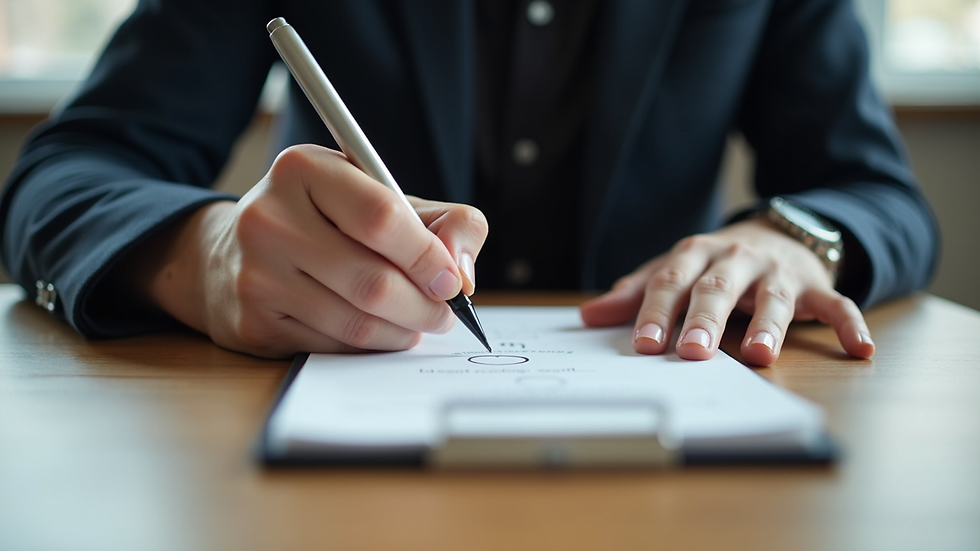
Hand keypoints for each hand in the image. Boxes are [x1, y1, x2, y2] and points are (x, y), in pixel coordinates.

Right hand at [130, 144, 487, 357]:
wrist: (233, 252)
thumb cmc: (327, 222)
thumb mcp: (382, 198)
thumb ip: (444, 222)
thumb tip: (463, 275)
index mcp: (303, 170)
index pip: (381, 218)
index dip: (428, 256)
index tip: (453, 281)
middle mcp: (269, 219)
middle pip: (372, 281)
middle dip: (424, 306)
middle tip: (445, 313)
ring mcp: (255, 275)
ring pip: (356, 323)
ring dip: (402, 331)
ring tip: (417, 322)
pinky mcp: (252, 324)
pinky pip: (332, 347)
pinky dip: (369, 346)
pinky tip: (378, 331)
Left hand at [579, 219, 873, 365]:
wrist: (777, 231)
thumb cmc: (714, 262)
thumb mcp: (673, 269)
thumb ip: (635, 293)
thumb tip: (586, 316)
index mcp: (696, 254)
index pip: (670, 282)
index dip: (656, 313)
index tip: (643, 345)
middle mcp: (736, 259)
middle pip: (717, 288)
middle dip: (704, 319)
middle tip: (691, 351)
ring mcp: (777, 271)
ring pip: (773, 298)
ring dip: (768, 325)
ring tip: (760, 355)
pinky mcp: (815, 283)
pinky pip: (836, 303)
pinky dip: (850, 323)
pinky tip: (860, 348)